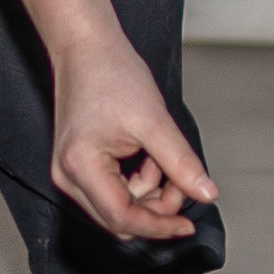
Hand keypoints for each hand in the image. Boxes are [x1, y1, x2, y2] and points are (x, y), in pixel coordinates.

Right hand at [51, 42, 220, 241]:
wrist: (87, 47)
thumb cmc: (109, 73)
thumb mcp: (154, 121)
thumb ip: (180, 164)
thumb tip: (205, 194)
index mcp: (81, 167)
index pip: (123, 218)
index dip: (159, 226)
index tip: (187, 223)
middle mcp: (69, 175)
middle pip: (119, 219)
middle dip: (155, 207)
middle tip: (180, 181)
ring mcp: (71, 171)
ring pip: (118, 206)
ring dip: (149, 192)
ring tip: (161, 157)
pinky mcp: (80, 165)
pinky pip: (114, 190)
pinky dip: (139, 181)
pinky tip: (148, 156)